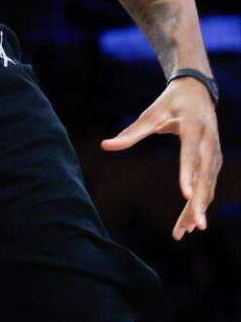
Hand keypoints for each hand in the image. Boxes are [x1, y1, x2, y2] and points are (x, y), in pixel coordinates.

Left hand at [101, 78, 221, 239]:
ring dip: (200, 208)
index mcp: (193, 127)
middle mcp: (209, 141)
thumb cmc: (170, 102)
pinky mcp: (214, 160)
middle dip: (200, 202)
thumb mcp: (151, 113)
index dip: (189, 175)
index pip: (191, 154)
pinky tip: (191, 221)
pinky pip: (209, 184)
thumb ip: (131, 133)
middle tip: (195, 226)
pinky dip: (202, 202)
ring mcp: (215, 152)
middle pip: (206, 176)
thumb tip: (105, 146)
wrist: (197, 91)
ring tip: (187, 231)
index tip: (186, 196)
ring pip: (209, 185)